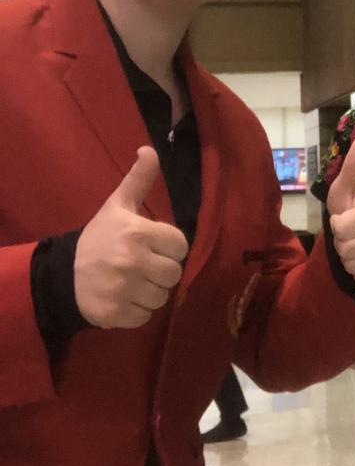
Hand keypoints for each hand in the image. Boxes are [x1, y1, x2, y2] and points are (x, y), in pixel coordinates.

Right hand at [74, 147, 187, 328]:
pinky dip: (137, 311)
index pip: (181, 246)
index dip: (170, 248)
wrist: (63, 274)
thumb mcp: (118, 205)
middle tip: (143, 266)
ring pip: (162, 297)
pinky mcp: (116, 313)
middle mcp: (133, 260)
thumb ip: (139, 178)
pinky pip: (146, 317)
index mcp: (138, 232)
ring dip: (151, 292)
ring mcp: (124, 288)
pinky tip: (123, 298)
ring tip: (133, 282)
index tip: (154, 247)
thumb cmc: (98, 237)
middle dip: (162, 271)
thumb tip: (150, 149)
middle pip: (174, 273)